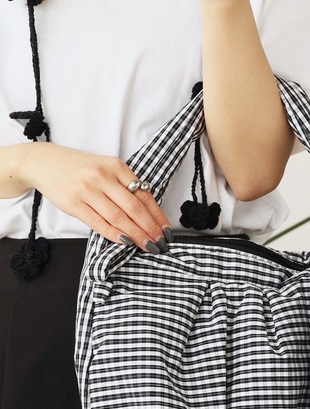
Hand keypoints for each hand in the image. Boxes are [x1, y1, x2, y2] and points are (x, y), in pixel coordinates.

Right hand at [14, 142, 170, 252]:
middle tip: (161, 243)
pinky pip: (98, 222)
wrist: (43, 162)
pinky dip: (114, 234)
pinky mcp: (74, 203)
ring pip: (119, 217)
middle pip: (135, 208)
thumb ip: (124, 185)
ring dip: (137, 234)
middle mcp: (104, 177)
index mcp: (116, 166)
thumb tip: (147, 210)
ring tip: (148, 246)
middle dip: (151, 228)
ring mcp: (89, 190)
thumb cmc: (78, 167)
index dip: (158, 215)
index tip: (166, 230)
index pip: (144, 195)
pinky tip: (126, 242)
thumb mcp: (105, 167)